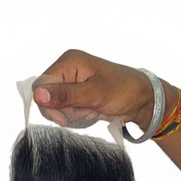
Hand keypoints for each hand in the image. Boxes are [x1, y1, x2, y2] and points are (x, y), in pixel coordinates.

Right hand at [31, 49, 155, 128]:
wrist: (142, 100)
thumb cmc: (124, 91)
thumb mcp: (95, 95)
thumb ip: (65, 95)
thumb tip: (38, 95)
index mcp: (70, 61)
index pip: (41, 84)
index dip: (48, 104)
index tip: (65, 118)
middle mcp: (67, 70)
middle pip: (46, 97)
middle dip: (63, 111)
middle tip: (85, 112)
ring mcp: (70, 83)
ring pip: (54, 107)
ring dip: (71, 115)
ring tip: (91, 111)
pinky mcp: (75, 95)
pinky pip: (64, 111)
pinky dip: (76, 117)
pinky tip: (91, 113)